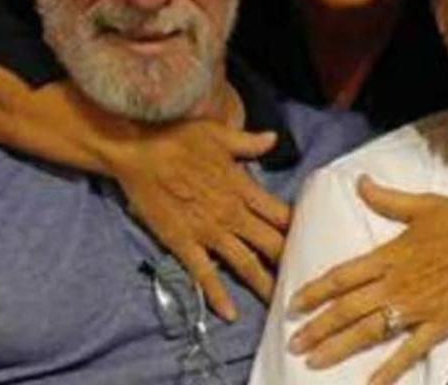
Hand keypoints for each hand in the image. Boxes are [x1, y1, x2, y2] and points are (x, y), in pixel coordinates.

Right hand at [108, 117, 290, 320]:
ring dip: (262, 283)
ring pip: (244, 263)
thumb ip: (249, 141)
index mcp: (242, 187)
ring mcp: (208, 232)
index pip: (280, 214)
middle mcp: (231, 214)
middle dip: (287, 261)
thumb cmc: (179, 138)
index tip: (309, 238)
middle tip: (302, 277)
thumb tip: (273, 138)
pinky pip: (204, 275)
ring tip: (278, 302)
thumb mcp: (219, 133)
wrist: (139, 152)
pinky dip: (217, 296)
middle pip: (269, 243)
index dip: (296, 228)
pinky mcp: (183, 244)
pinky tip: (230, 314)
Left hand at [288, 176, 447, 384]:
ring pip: (369, 331)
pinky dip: (389, 368)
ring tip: (313, 361)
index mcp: (389, 255)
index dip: (315, 291)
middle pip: (348, 308)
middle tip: (293, 342)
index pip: (342, 276)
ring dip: (339, 346)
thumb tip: (360, 181)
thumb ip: (385, 199)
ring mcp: (416, 307)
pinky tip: (371, 383)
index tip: (293, 303)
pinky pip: (409, 351)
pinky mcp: (438, 324)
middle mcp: (396, 283)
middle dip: (317, 327)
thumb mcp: (420, 204)